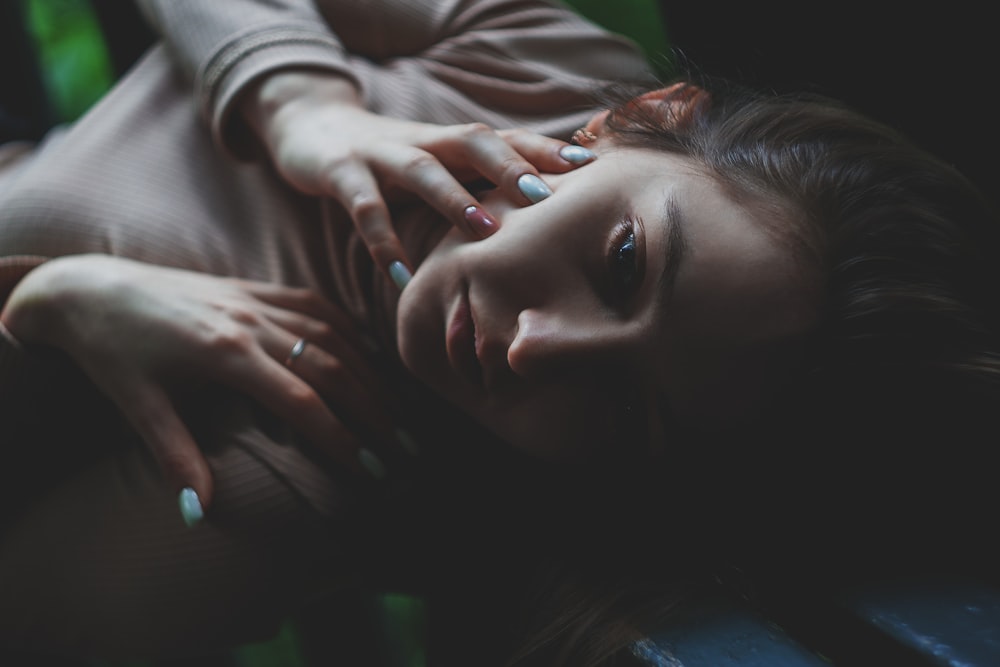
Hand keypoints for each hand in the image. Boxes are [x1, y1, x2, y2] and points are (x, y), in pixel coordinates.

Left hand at [1, 255, 398, 511]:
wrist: (87, 288)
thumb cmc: (111, 351)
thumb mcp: (137, 406)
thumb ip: (175, 457)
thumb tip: (199, 514)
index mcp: (225, 355)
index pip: (302, 402)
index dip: (341, 437)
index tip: (371, 468)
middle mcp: (251, 324)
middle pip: (331, 367)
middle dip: (372, 410)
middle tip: (404, 446)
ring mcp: (255, 301)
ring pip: (331, 335)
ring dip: (369, 372)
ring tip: (398, 408)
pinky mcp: (253, 287)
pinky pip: (314, 304)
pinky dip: (347, 328)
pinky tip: (368, 351)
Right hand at [242, 71, 595, 286]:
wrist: (312, 127)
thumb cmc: (390, 158)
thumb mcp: (438, 165)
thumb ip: (476, 185)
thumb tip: (536, 227)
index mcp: (451, 142)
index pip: (506, 139)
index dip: (545, 150)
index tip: (589, 167)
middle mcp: (424, 141)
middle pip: (473, 142)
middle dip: (509, 165)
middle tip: (543, 197)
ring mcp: (382, 154)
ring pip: (422, 169)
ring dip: (453, 197)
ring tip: (483, 229)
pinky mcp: (342, 173)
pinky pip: (364, 208)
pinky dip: (382, 240)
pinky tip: (399, 275)